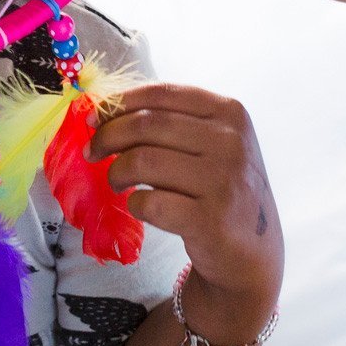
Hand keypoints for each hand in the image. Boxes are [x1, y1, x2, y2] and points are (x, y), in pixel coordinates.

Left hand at [87, 83, 282, 337]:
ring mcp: (224, 181)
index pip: (161, 94)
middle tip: (92, 152)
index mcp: (230, 112)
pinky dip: (134, 204)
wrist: (252, 251)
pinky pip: (148, 202)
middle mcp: (231, 142)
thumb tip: (103, 111)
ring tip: (117, 181)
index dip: (119, 103)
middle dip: (107, 137)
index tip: (93, 117)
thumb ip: (169, 122)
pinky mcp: (211, 220)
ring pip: (142, 161)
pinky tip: (141, 206)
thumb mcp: (212, 143)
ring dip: (116, 172)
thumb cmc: (220, 187)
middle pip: (146, 125)